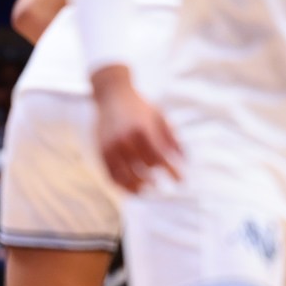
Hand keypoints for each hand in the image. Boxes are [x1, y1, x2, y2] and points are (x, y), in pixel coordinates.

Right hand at [92, 66, 181, 192]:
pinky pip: (110, 174)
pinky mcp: (101, 151)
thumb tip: (184, 159)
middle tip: (161, 188)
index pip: (159, 158)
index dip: (171, 171)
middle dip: (153, 181)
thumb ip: (171, 138)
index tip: (181, 181)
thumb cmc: (139, 106)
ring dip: (136, 186)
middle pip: (141, 170)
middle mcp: (124, 140)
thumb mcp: (159, 117)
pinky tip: (130, 189)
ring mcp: (111, 147)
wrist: (112, 95)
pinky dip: (120, 184)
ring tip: (145, 191)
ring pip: (124, 176)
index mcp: (141, 130)